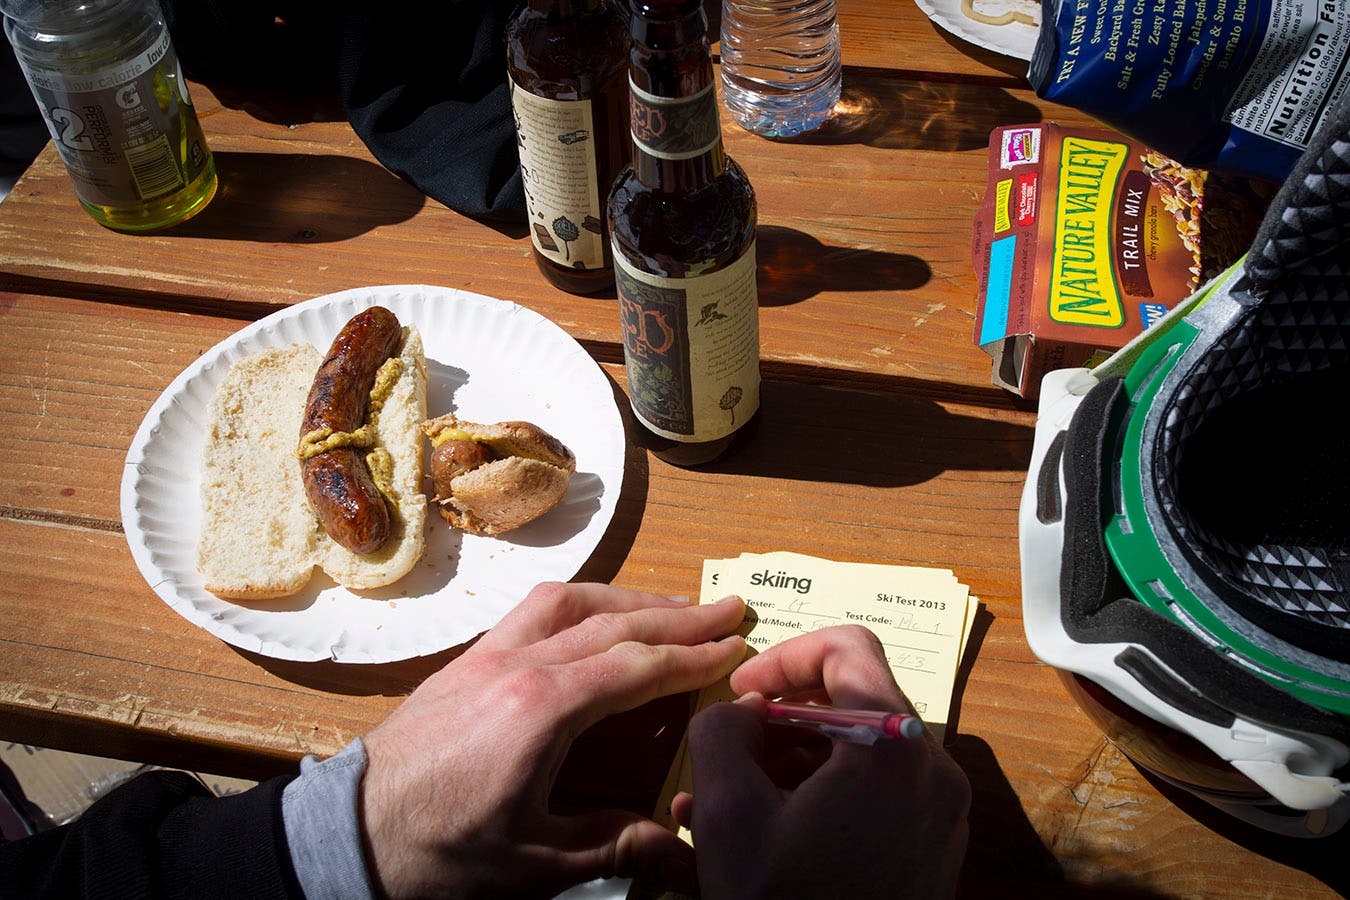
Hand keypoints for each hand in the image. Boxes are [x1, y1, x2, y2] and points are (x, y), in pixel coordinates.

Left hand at [360, 582, 746, 898]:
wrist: (346, 835)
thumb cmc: (435, 853)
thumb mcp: (533, 865)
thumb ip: (614, 846)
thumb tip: (683, 854)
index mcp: (541, 711)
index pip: (638, 667)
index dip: (694, 657)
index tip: (737, 646)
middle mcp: (517, 666)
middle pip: (614, 623)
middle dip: (679, 615)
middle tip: (729, 607)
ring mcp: (487, 656)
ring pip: (571, 602)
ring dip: (630, 599)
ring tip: (673, 607)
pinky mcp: (465, 661)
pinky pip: (533, 610)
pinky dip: (581, 601)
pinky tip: (596, 614)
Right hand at [672, 625, 969, 898]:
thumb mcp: (727, 812)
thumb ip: (720, 733)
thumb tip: (739, 713)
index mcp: (893, 747)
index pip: (848, 648)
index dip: (785, 656)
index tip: (740, 692)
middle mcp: (933, 770)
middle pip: (853, 701)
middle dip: (779, 719)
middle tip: (728, 755)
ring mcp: (941, 811)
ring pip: (860, 749)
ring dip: (791, 760)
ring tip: (725, 803)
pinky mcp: (933, 846)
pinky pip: (876, 792)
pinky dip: (822, 793)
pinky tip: (764, 832)